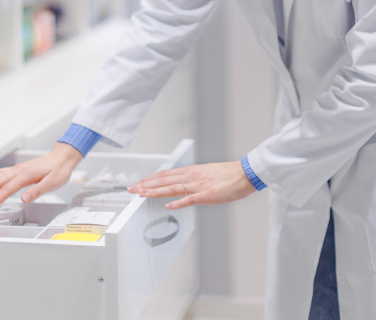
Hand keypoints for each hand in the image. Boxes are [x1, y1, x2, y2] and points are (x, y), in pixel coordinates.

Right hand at [0, 143, 82, 213]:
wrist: (62, 157)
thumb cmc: (59, 170)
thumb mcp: (52, 183)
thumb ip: (37, 191)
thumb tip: (24, 198)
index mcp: (26, 174)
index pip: (6, 189)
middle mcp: (18, 170)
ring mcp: (17, 168)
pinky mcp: (18, 169)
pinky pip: (0, 174)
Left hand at [127, 161, 255, 208]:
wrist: (243, 174)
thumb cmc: (225, 175)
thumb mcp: (204, 172)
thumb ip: (190, 178)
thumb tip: (178, 183)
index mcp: (190, 171)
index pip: (165, 174)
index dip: (150, 179)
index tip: (138, 183)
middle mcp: (191, 176)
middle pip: (164, 180)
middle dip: (146, 185)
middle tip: (132, 189)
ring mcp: (198, 185)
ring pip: (173, 188)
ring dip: (156, 192)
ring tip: (143, 195)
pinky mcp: (207, 195)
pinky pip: (190, 199)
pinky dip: (178, 202)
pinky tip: (168, 205)